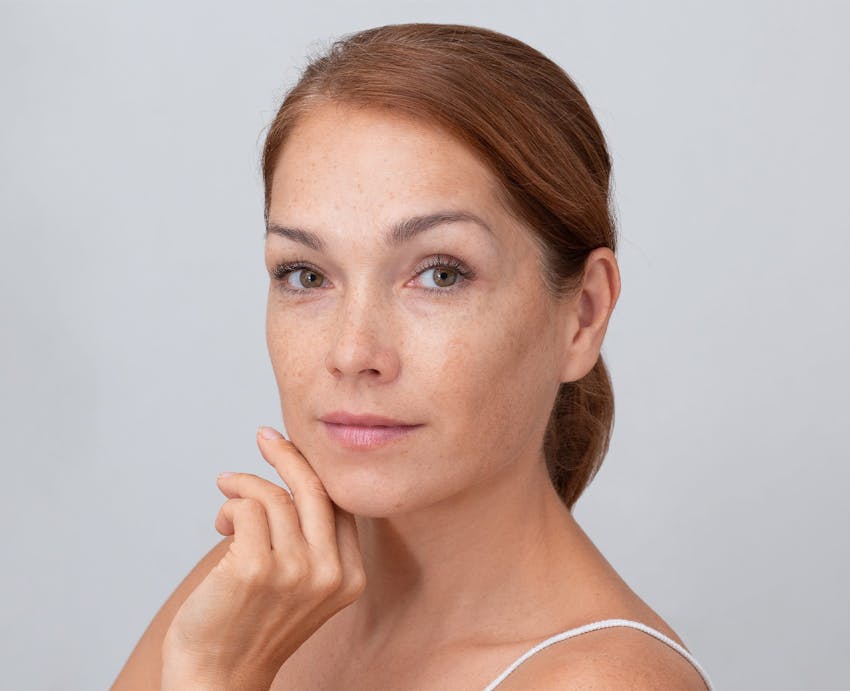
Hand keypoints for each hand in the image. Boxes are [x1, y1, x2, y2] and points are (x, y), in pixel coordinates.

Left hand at [161, 426, 365, 689]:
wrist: (218, 676)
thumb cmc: (253, 623)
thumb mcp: (303, 584)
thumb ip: (313, 539)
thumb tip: (299, 472)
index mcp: (350, 576)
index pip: (340, 503)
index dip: (316, 470)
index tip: (293, 446)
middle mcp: (330, 573)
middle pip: (315, 488)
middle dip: (287, 454)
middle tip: (264, 437)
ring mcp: (295, 571)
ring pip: (273, 495)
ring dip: (243, 488)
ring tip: (227, 502)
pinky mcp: (255, 568)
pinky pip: (245, 507)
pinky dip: (229, 506)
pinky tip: (221, 524)